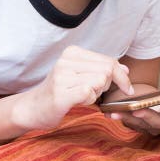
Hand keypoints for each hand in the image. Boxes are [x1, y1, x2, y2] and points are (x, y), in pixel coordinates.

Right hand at [16, 45, 133, 129]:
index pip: (108, 60)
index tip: (127, 88)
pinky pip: (89, 93)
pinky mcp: (60, 94)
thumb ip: (102, 69)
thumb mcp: (81, 75)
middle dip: (107, 85)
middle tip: (94, 93)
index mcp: (73, 52)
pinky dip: (88, 101)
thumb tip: (126, 69)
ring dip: (96, 94)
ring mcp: (61, 76)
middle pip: (107, 70)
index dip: (122, 76)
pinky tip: (77, 101)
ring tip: (81, 96)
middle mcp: (66, 60)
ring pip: (100, 81)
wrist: (33, 108)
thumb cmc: (60, 92)